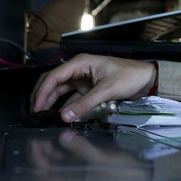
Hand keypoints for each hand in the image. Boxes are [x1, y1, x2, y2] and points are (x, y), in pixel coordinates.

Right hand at [30, 54, 156, 122]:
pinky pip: (72, 98)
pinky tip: (60, 116)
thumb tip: (64, 117)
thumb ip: (85, 103)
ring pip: (61, 90)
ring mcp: (83, 80)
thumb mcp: (107, 90)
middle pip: (53, 82)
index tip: (36, 106)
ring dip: (51, 102)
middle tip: (34, 112)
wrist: (147, 79)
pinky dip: (65, 106)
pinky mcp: (88, 89)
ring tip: (42, 116)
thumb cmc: (129, 76)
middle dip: (42, 96)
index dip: (42, 91)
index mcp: (80, 63)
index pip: (54, 76)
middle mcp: (78, 70)